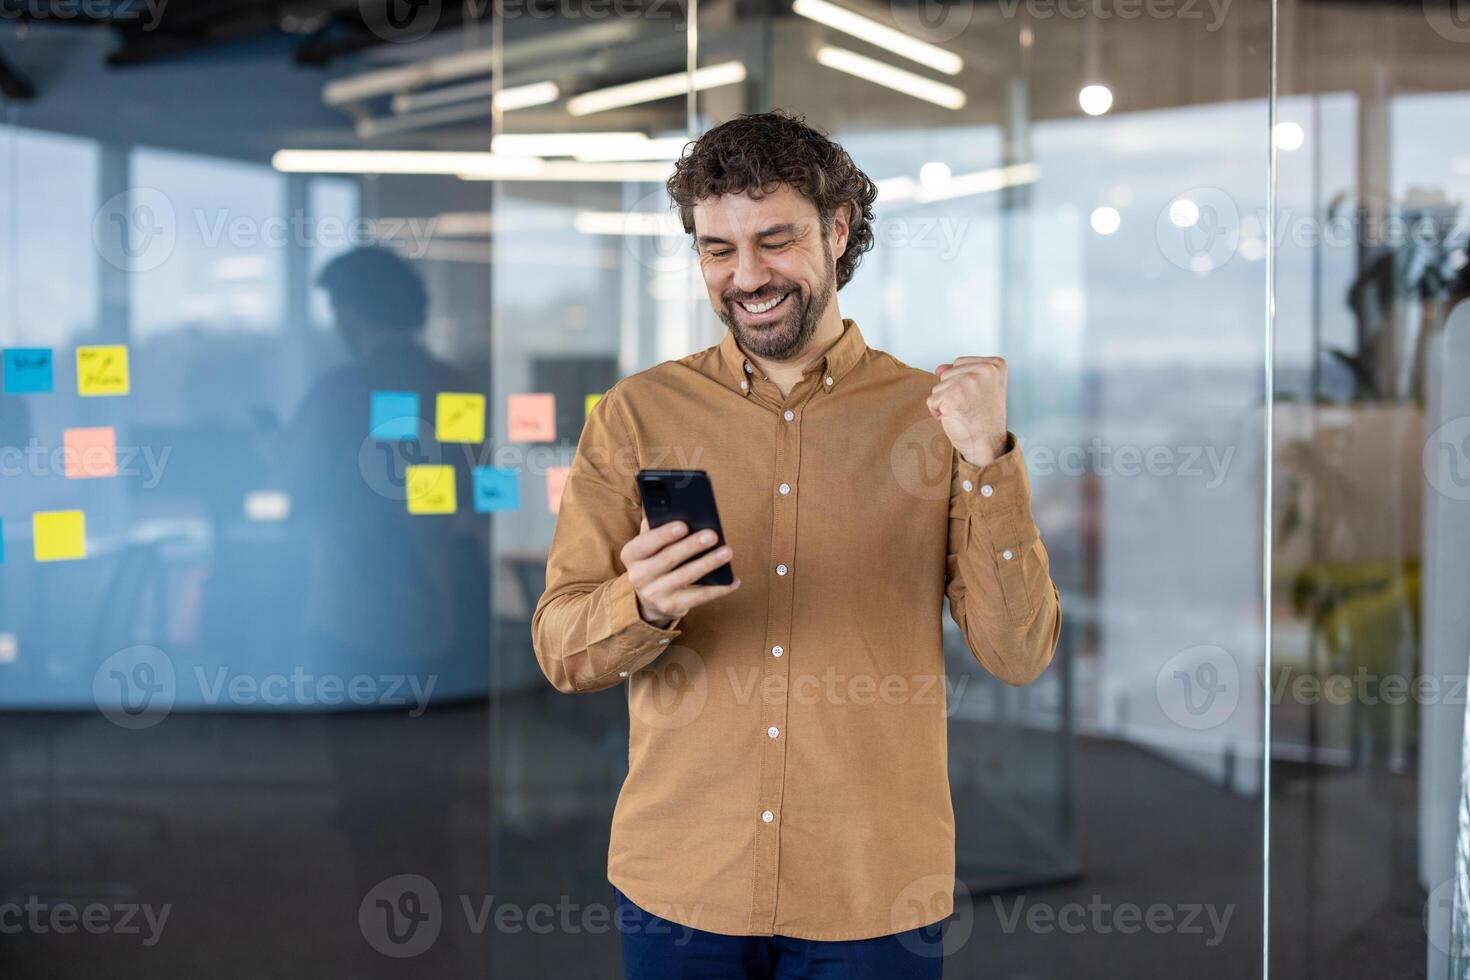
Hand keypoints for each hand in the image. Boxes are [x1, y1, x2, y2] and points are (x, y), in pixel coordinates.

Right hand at [621, 518, 740, 627]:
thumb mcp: (649, 544)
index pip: (645, 543)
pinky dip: (718, 589)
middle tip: (713, 535)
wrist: (649, 597)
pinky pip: (698, 597)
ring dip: (708, 563)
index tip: (684, 525)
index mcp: (631, 554)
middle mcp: (638, 576)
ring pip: (685, 577)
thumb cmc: (655, 558)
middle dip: (692, 546)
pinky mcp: (670, 607)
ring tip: (727, 552)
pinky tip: (733, 580)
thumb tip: (678, 511)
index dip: (664, 534)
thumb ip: (657, 526)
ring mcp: (654, 594)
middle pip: (668, 559)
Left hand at [927, 357, 1007, 466]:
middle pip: (947, 373)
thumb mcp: (980, 389)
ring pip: (938, 386)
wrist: (987, 444)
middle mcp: (984, 370)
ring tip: (964, 412)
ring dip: (945, 402)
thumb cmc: (985, 420)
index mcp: (995, 365)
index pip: (960, 362)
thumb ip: (961, 373)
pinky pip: (932, 400)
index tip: (977, 397)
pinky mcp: (952, 395)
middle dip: (952, 391)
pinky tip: (955, 418)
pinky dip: (938, 412)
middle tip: (970, 406)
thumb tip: (939, 368)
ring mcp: (967, 382)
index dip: (962, 383)